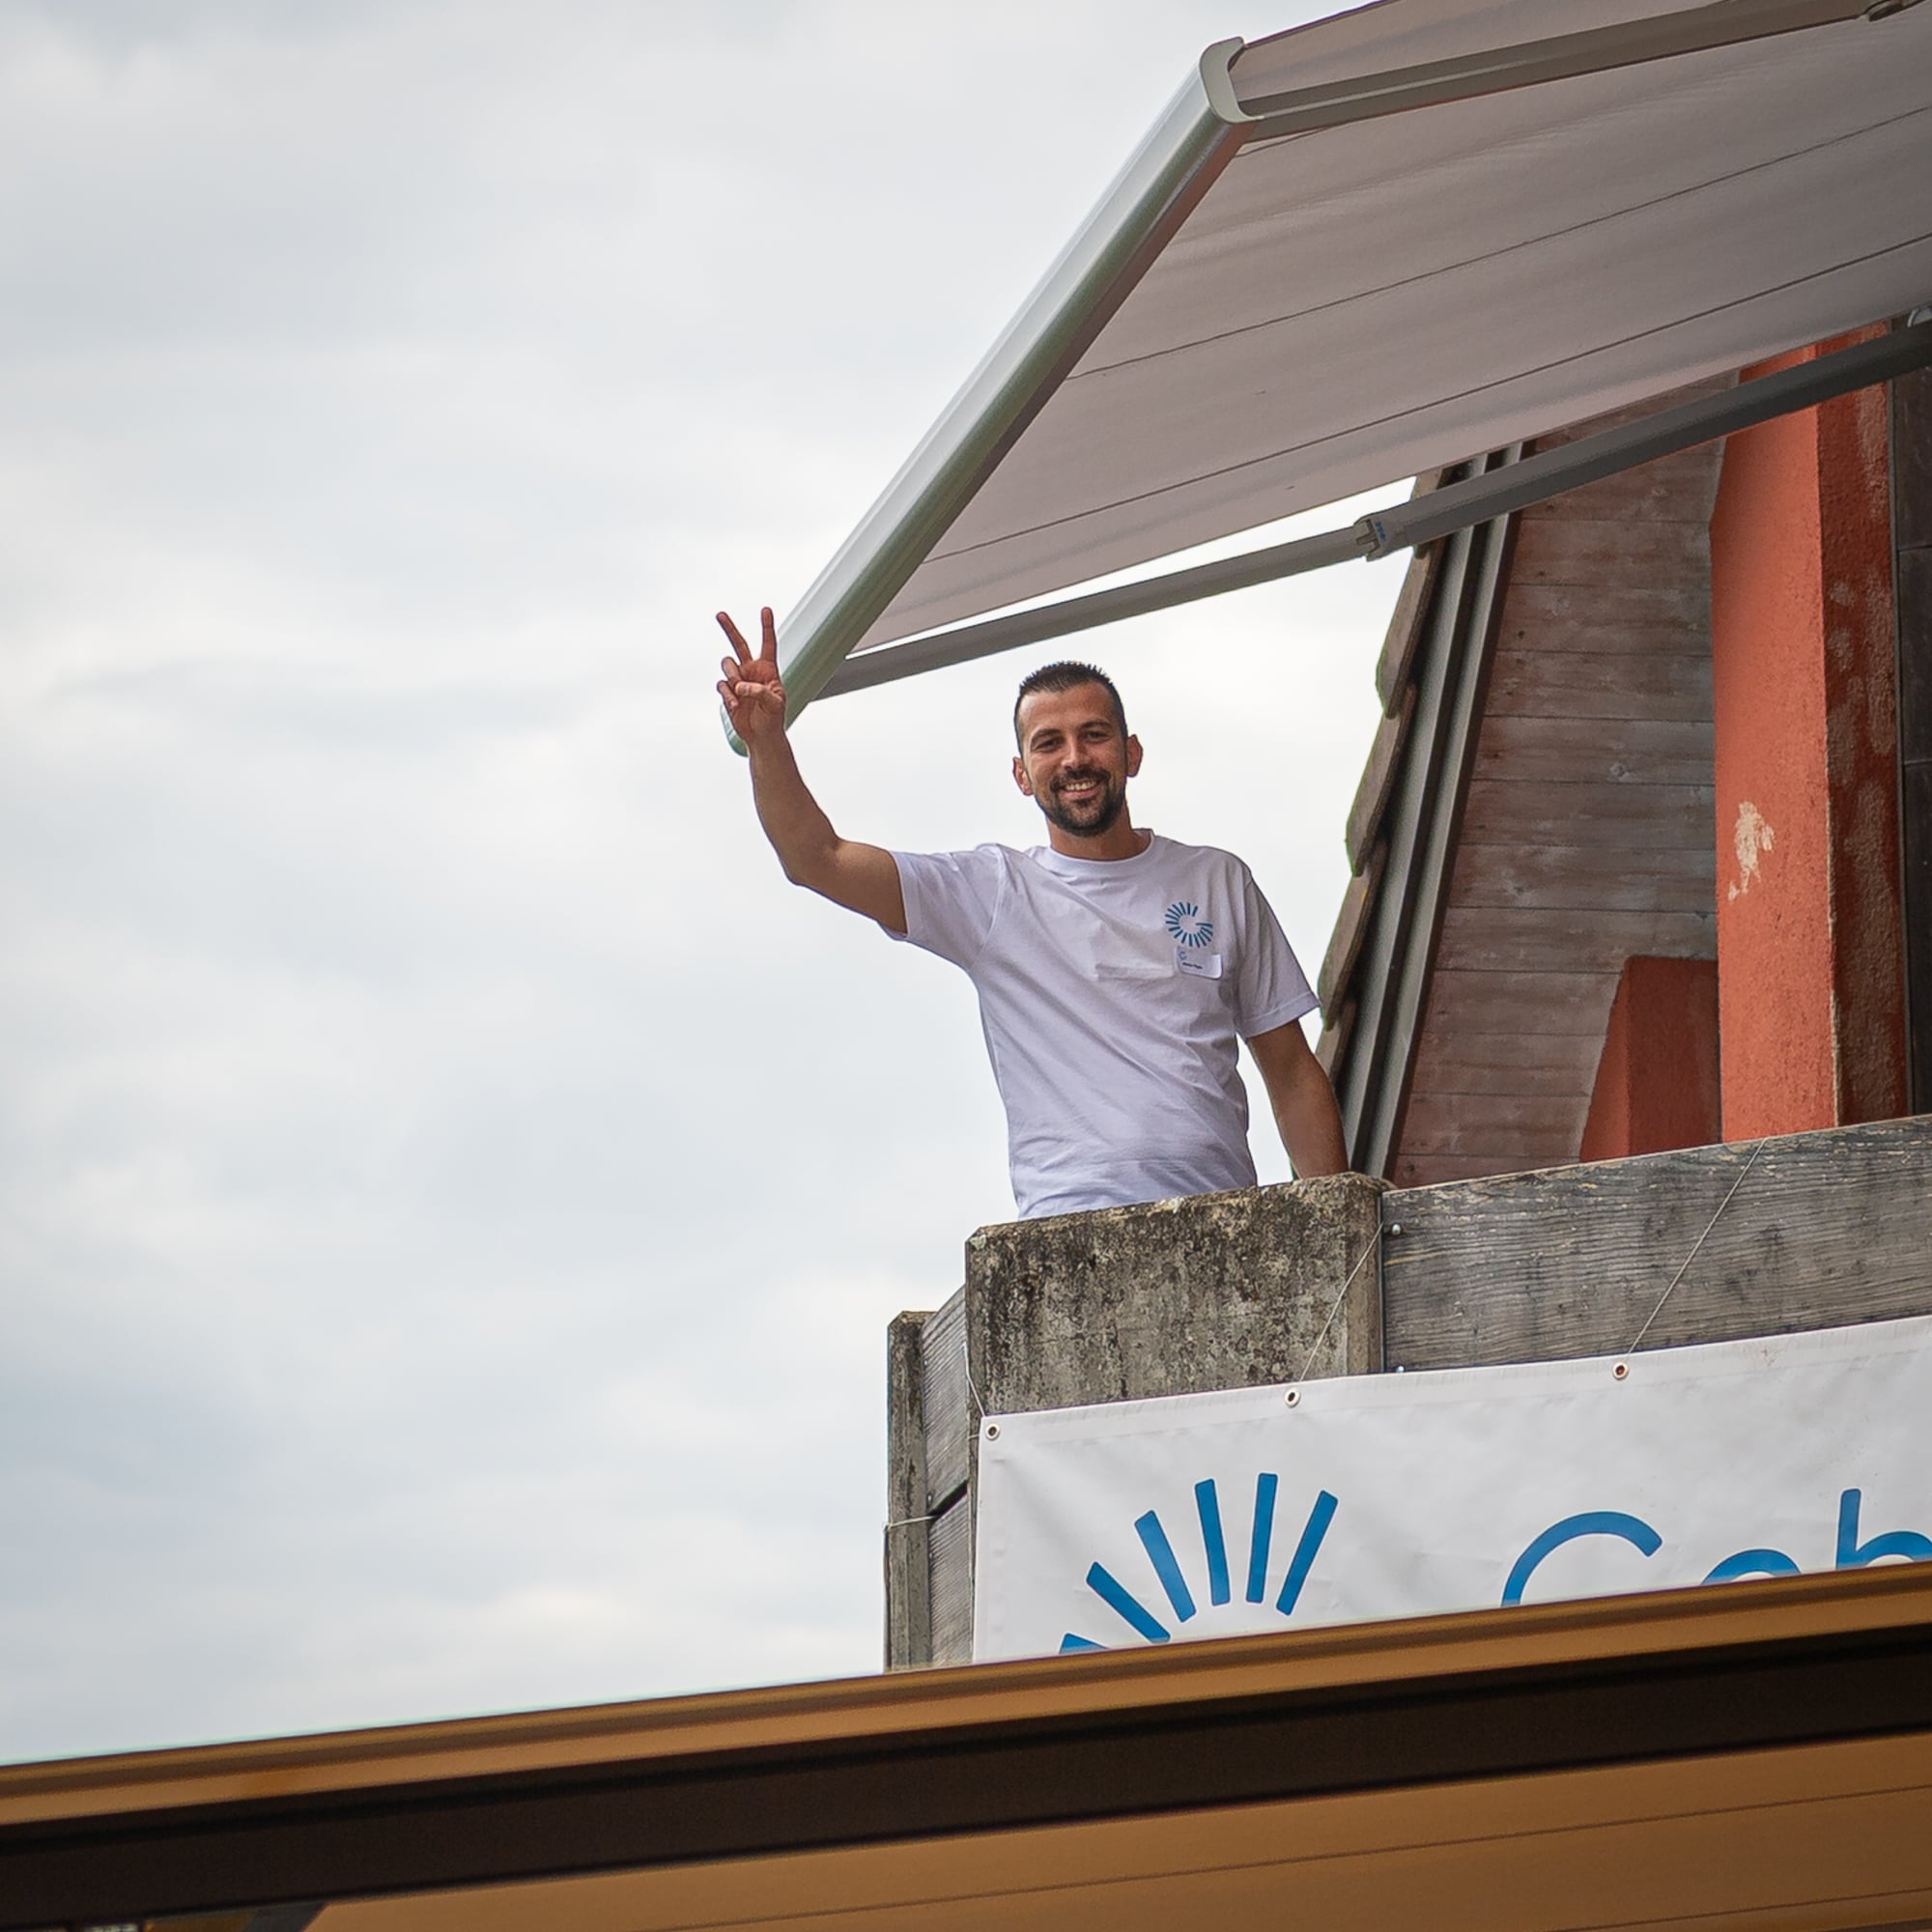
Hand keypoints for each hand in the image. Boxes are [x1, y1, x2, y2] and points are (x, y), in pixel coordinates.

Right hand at [716, 606, 786, 746]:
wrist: (762, 736)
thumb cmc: (774, 719)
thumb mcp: (775, 704)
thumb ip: (759, 691)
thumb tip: (740, 685)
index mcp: (768, 670)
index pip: (768, 644)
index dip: (766, 627)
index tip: (765, 610)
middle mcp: (752, 671)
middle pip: (739, 644)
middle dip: (729, 628)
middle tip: (720, 614)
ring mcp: (739, 681)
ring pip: (727, 665)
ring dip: (732, 675)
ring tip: (740, 691)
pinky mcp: (728, 693)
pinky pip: (722, 685)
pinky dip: (727, 695)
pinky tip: (735, 704)